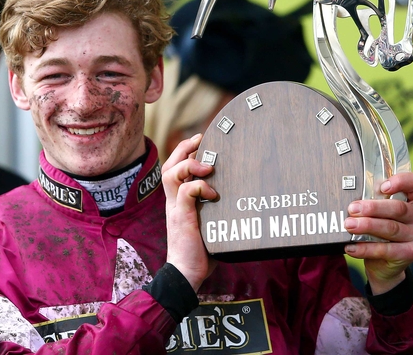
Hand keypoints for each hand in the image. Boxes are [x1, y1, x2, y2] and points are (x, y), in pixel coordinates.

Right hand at [161, 134, 218, 291]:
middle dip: (184, 148)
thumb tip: (243, 196)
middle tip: (202, 139)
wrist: (187, 273)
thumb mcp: (210, 223)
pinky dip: (200, 187)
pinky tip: (214, 194)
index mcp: (178, 201)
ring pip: (171, 173)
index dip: (185, 151)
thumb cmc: (202, 251)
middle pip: (169, 164)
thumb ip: (217, 208)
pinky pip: (185, 192)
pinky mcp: (182, 217)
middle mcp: (173, 201)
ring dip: (189, 164)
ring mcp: (175, 208)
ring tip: (208, 166)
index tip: (202, 140)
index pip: (174, 168)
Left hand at [343, 172, 412, 294]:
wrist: (385, 262)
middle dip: (373, 207)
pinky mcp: (409, 253)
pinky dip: (365, 248)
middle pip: (398, 208)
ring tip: (349, 225)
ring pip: (391, 228)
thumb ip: (373, 200)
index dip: (401, 182)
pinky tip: (351, 247)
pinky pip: (385, 250)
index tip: (382, 186)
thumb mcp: (380, 212)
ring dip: (367, 226)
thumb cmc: (381, 229)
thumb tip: (352, 198)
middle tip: (353, 208)